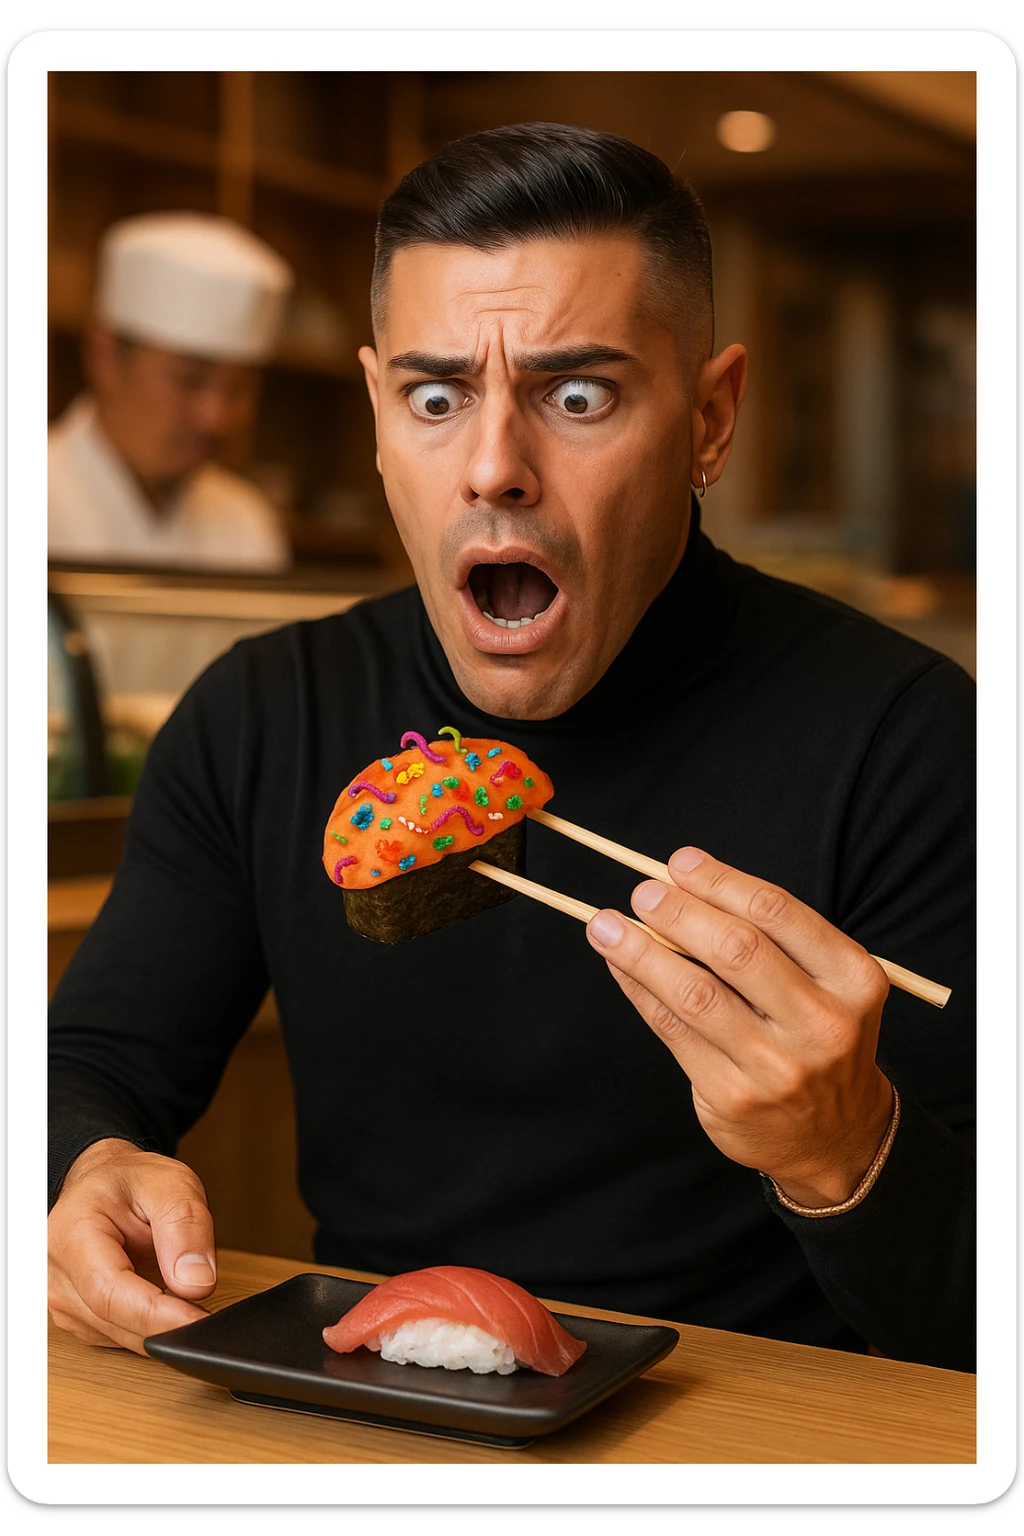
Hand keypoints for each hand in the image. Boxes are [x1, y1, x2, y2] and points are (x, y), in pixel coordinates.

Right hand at [48, 1138, 216, 1353]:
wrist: (106, 1183)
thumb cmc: (132, 1180)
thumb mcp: (171, 1183)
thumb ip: (186, 1227)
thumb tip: (197, 1283)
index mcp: (72, 1235)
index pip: (111, 1294)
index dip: (159, 1316)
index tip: (200, 1324)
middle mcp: (56, 1275)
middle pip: (116, 1322)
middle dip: (169, 1325)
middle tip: (212, 1317)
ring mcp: (63, 1300)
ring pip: (121, 1336)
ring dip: (161, 1325)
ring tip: (189, 1292)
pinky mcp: (78, 1316)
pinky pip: (120, 1335)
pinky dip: (151, 1326)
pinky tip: (167, 1301)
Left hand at [586, 848, 893, 1207]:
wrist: (836, 1136)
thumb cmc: (816, 1036)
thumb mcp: (826, 983)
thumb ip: (769, 938)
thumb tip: (682, 884)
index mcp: (853, 980)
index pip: (778, 913)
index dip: (721, 882)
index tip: (681, 862)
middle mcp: (821, 1024)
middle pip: (737, 950)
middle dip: (680, 913)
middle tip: (643, 892)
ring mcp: (777, 1067)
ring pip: (695, 994)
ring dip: (641, 952)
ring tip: (606, 925)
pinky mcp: (733, 1098)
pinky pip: (673, 1031)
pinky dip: (640, 990)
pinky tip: (620, 966)